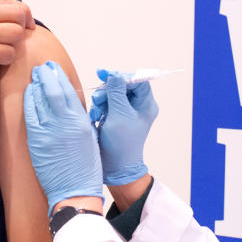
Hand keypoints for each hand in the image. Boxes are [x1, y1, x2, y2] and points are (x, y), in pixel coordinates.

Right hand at [0, 0, 34, 90]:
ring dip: (15, 44)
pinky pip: (8, 53)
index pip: (8, 2)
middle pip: (19, 13)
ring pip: (17, 33)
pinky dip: (7, 58)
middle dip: (24, 26)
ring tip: (4, 49)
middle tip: (20, 37)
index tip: (21, 24)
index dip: (20, 14)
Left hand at [23, 61, 102, 214]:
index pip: (69, 92)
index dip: (60, 77)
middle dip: (47, 76)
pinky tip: (29, 93)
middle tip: (42, 67)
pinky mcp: (37, 140)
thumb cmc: (86, 167)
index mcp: (81, 121)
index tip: (55, 69)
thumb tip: (69, 104)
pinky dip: (29, 101)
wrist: (75, 191)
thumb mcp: (90, 137)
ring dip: (37, 85)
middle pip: (53, 91)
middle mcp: (65, 122)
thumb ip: (80, 119)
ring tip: (36, 76)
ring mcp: (49, 130)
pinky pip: (31, 115)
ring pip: (40, 100)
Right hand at [90, 70, 158, 184]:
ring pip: (112, 94)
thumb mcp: (119, 114)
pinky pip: (106, 104)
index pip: (138, 81)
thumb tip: (114, 75)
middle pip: (123, 86)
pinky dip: (99, 108)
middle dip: (108, 90)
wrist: (115, 166)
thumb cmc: (121, 143)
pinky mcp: (115, 117)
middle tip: (98, 98)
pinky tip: (95, 117)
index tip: (105, 75)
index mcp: (146, 105)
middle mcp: (138, 106)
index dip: (122, 76)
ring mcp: (126, 112)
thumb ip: (116, 92)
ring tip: (96, 113)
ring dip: (101, 100)